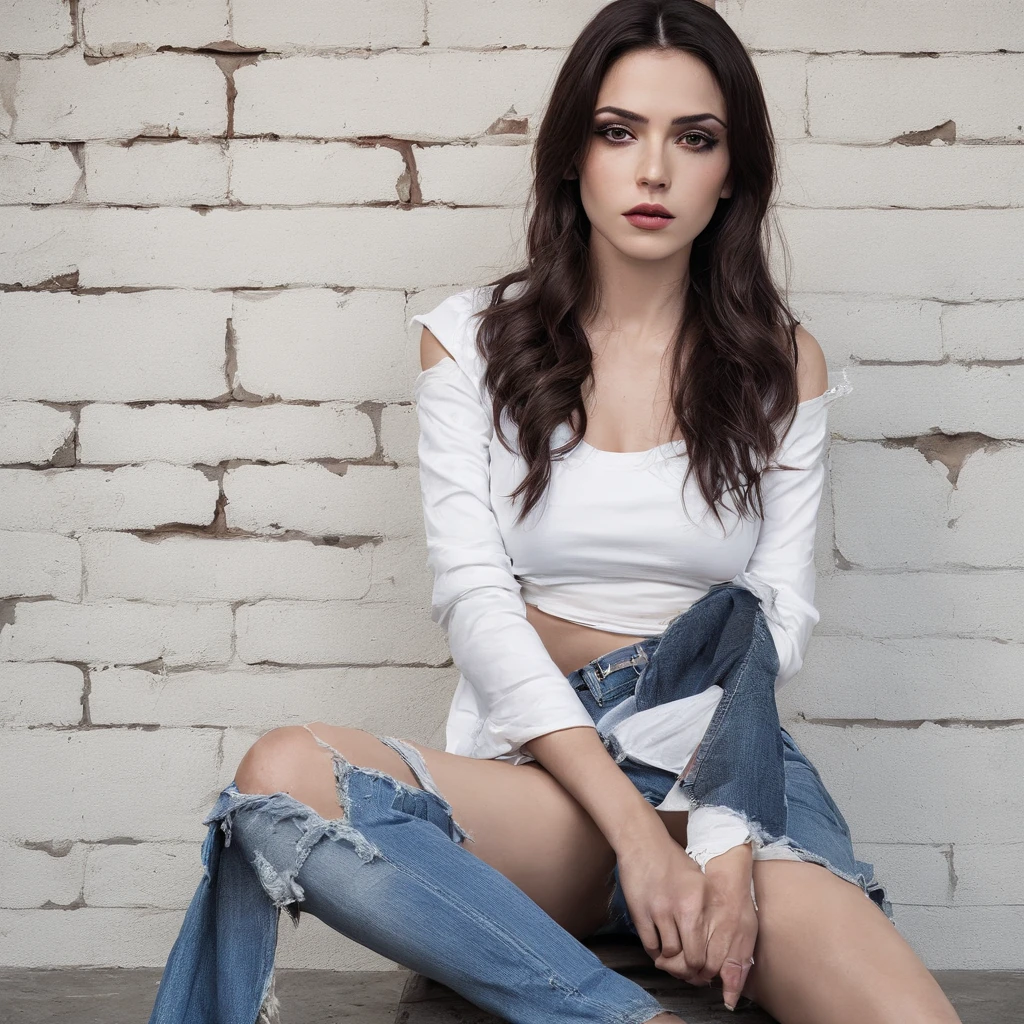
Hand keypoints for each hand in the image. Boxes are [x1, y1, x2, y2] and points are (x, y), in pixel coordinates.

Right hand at [616, 836, 756, 1009]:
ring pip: (669, 954)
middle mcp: (682, 908)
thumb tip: (709, 941)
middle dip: (689, 970)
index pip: (707, 948)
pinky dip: (654, 952)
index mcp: (700, 901)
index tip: (702, 970)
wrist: (642, 843)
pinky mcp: (639, 912)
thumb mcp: (698, 880)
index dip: (705, 966)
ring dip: (670, 961)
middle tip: (687, 971)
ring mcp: (659, 911)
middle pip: (690, 957)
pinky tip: (657, 948)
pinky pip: (649, 945)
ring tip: (671, 958)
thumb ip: (704, 909)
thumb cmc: (671, 860)